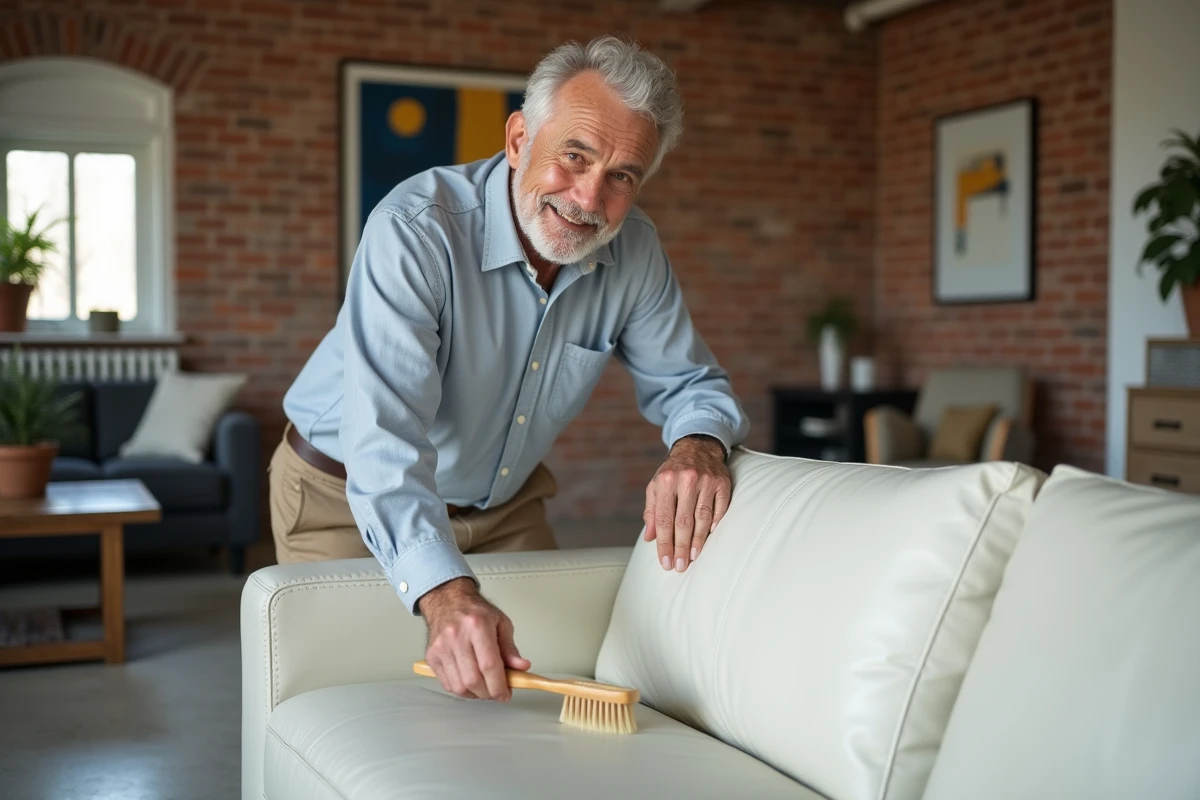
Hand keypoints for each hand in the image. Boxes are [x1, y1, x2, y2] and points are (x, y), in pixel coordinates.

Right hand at [418, 577, 529, 700]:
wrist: (447, 601)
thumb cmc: (476, 612)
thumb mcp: (501, 623)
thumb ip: (510, 648)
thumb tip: (522, 668)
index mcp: (477, 625)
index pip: (489, 665)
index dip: (499, 685)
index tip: (506, 694)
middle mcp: (456, 636)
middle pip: (473, 679)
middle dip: (488, 693)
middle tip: (497, 692)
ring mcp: (442, 648)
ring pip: (459, 686)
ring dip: (475, 694)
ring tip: (484, 688)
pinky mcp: (432, 656)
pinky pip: (448, 684)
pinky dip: (462, 690)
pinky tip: (470, 684)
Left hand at [643, 435, 731, 572]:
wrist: (697, 446)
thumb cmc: (673, 472)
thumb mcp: (656, 486)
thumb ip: (652, 511)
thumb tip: (649, 538)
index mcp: (666, 480)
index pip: (663, 518)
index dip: (664, 542)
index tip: (665, 561)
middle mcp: (686, 479)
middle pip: (683, 521)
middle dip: (680, 546)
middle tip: (679, 566)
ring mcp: (707, 481)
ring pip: (702, 517)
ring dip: (697, 540)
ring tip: (692, 557)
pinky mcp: (723, 483)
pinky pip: (720, 508)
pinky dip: (715, 523)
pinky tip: (710, 537)